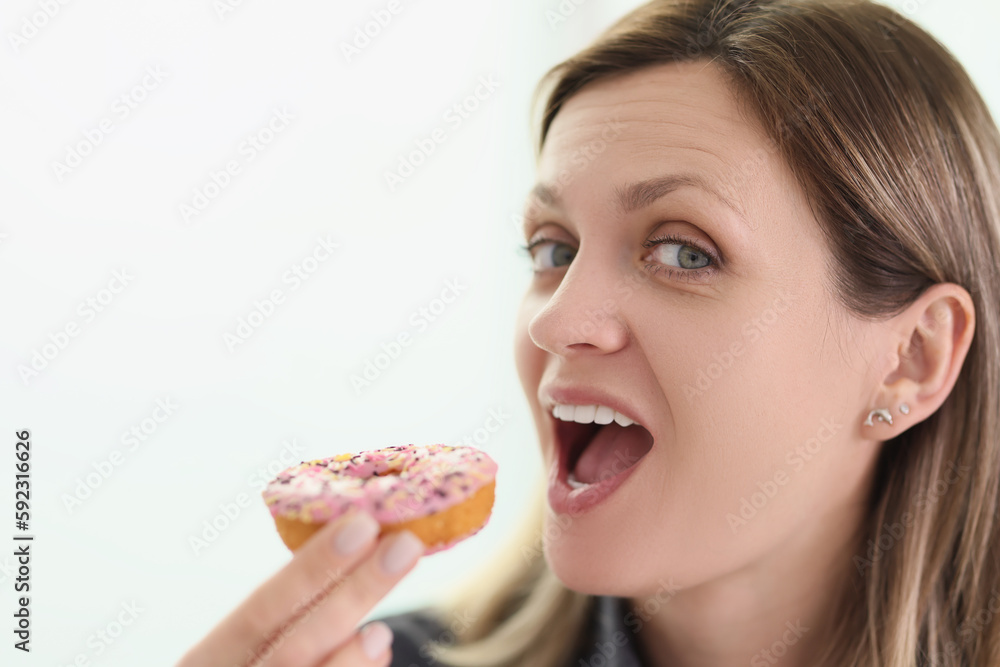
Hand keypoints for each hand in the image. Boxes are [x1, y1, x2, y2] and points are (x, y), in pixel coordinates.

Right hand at [177, 511, 423, 666]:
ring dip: (348, 664)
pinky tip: (376, 657)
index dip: (311, 570)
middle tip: (404, 546)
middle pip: (292, 650)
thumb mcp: (251, 651)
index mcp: (205, 664)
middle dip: (351, 596)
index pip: (260, 611)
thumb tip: (361, 582)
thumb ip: (290, 627)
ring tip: (381, 630)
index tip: (363, 524)